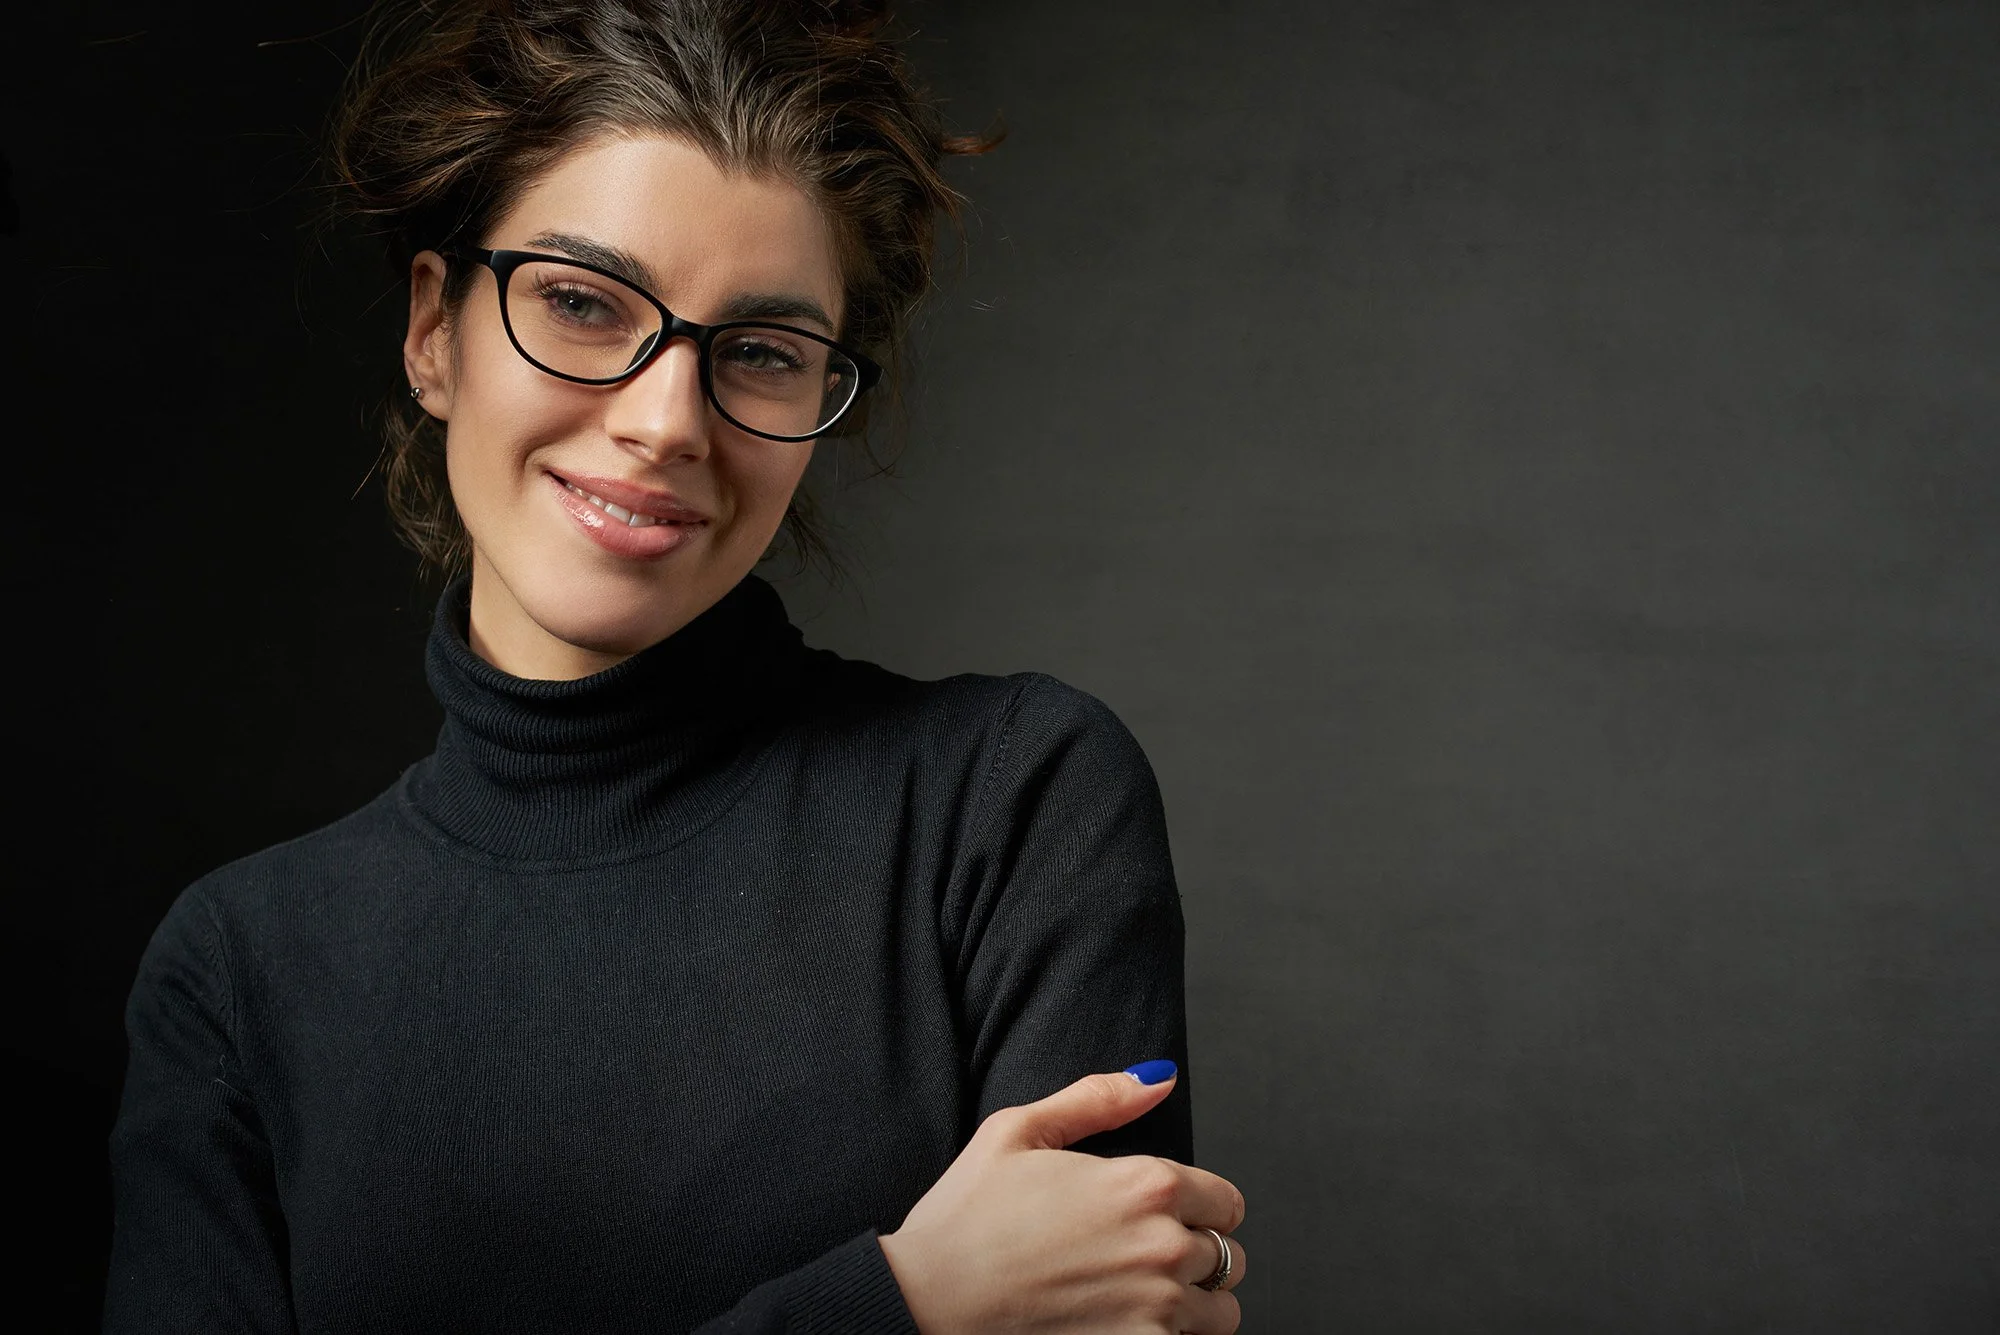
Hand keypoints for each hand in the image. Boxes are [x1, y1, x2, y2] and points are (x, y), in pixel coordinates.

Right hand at [878, 1065, 1247, 1332]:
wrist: (927, 1300)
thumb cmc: (964, 1219)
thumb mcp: (1019, 1130)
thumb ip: (1099, 1099)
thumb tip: (1159, 1077)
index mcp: (1144, 1184)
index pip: (1226, 1203)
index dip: (1196, 1208)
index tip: (1162, 1218)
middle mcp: (1162, 1248)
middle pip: (1227, 1258)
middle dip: (1193, 1257)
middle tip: (1139, 1261)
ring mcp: (1155, 1310)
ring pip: (1221, 1315)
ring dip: (1191, 1309)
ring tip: (1138, 1300)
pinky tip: (1122, 1326)